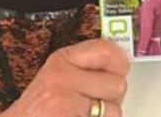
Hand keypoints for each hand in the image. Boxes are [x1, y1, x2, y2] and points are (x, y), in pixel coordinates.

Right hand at [0, 38, 129, 116]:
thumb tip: (122, 63)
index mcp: (61, 61)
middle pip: (117, 84)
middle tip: (92, 105)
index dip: (119, 64)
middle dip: (111, 100)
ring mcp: (65, 103)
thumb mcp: (57, 77)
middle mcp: (62, 78)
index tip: (117, 72)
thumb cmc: (39, 110)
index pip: (107, 50)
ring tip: (82, 116)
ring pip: (114, 111)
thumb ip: (86, 69)